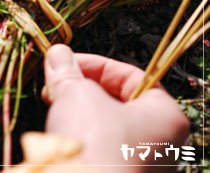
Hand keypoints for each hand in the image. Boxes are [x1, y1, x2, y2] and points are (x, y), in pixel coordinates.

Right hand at [43, 45, 188, 171]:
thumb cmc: (94, 144)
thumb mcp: (77, 95)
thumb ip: (68, 72)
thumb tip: (57, 54)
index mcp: (165, 116)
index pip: (129, 76)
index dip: (94, 64)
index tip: (67, 62)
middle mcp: (159, 143)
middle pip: (115, 101)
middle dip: (80, 87)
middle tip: (55, 82)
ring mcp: (138, 166)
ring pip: (103, 127)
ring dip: (76, 110)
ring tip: (51, 103)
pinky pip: (97, 150)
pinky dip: (77, 137)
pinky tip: (56, 132)